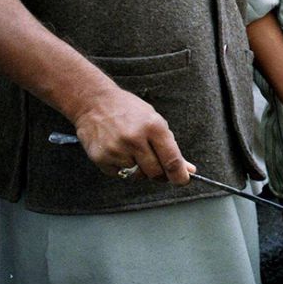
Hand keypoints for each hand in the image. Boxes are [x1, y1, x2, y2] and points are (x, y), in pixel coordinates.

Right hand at [73, 87, 194, 184]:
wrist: (94, 103)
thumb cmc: (130, 111)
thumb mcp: (155, 121)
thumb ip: (171, 146)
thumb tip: (188, 170)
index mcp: (153, 127)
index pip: (171, 160)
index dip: (179, 175)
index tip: (183, 181)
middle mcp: (135, 139)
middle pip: (155, 173)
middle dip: (160, 174)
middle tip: (158, 166)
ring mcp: (116, 149)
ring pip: (137, 175)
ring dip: (140, 170)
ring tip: (134, 151)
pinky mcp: (101, 158)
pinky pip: (119, 174)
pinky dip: (123, 168)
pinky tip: (119, 151)